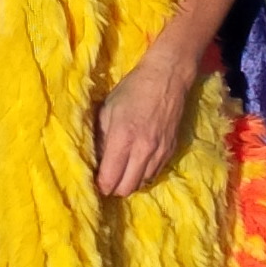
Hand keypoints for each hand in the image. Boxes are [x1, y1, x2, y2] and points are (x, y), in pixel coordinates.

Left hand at [94, 34, 193, 199]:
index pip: (109, 179)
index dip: (100, 185)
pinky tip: (137, 164)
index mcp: (122, 138)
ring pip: (141, 185)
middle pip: (126, 189)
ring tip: (122, 171)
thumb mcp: (107, 110)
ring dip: (129, 182)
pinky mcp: (171, 151)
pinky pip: (154, 174)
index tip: (94, 180)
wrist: (167, 78)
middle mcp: (142, 150)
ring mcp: (159, 152)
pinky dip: (143, 175)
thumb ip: (100, 138)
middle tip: (107, 178)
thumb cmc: (132, 90)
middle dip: (113, 188)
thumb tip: (95, 161)